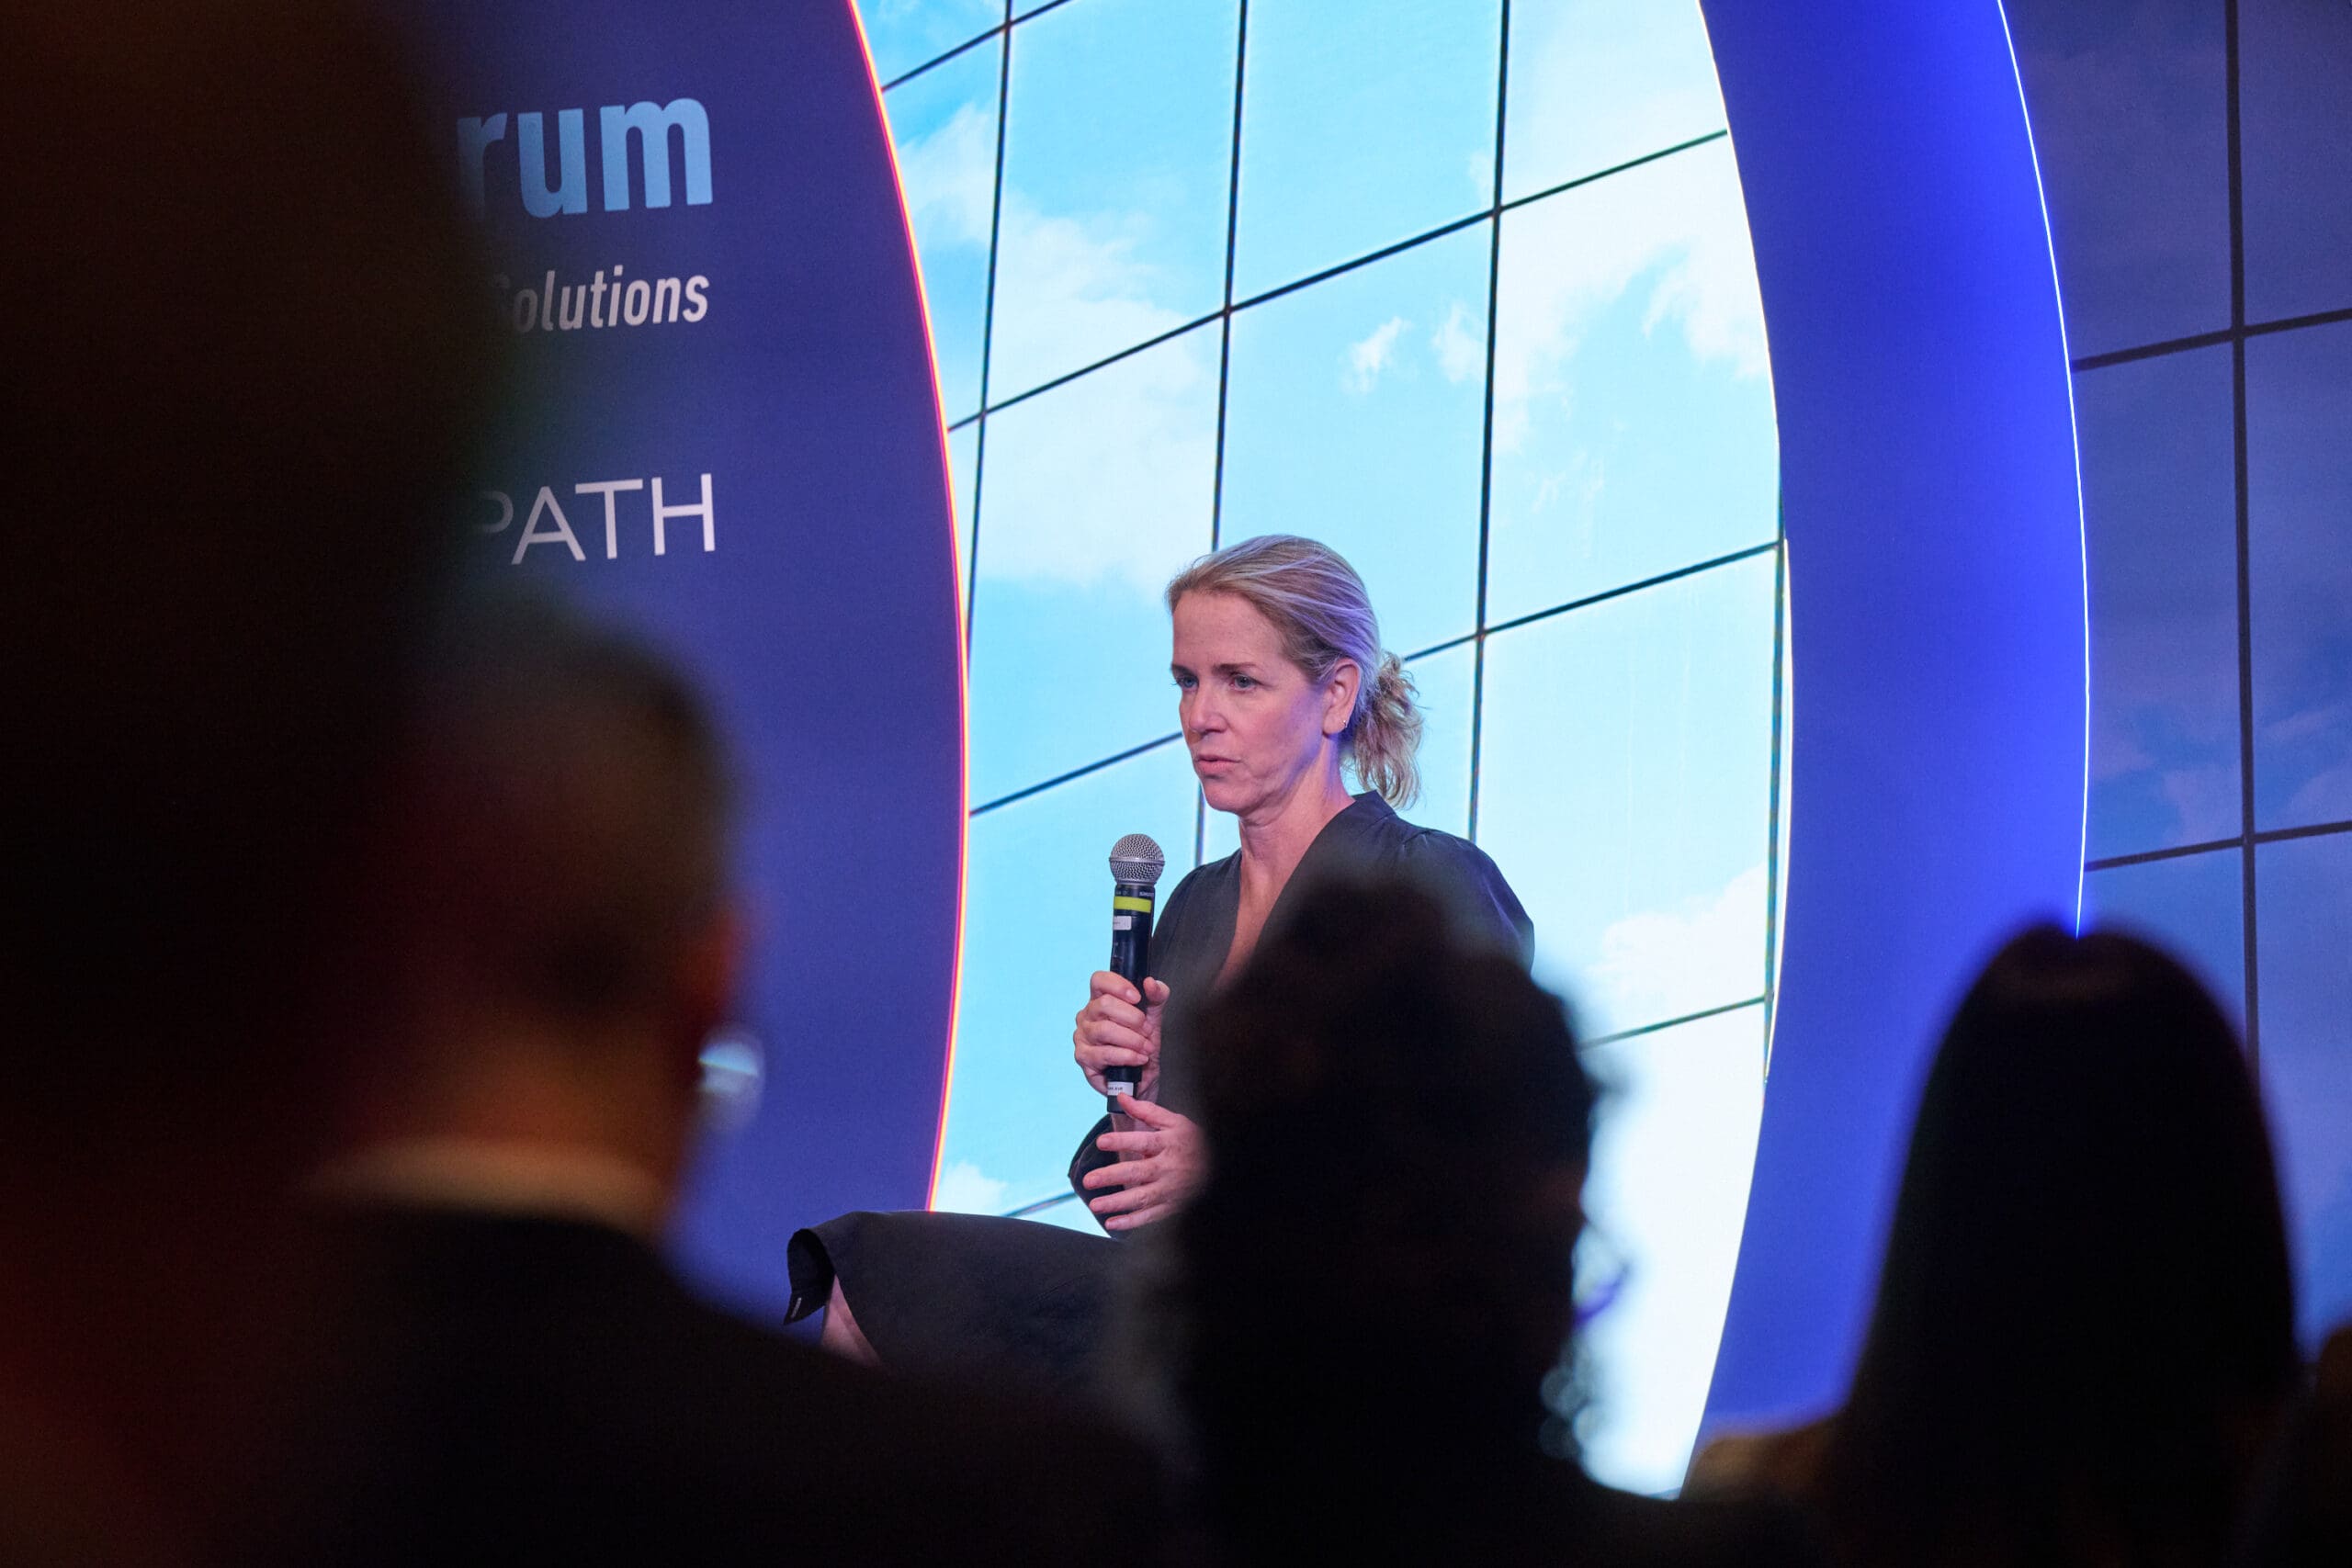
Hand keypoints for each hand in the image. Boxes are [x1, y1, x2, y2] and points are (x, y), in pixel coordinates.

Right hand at [1073, 972, 1168, 1099]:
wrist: (1143, 1077)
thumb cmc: (1142, 1044)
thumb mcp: (1154, 1017)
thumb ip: (1156, 997)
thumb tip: (1151, 983)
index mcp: (1101, 999)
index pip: (1099, 980)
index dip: (1118, 985)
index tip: (1137, 997)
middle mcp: (1087, 1015)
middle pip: (1104, 1004)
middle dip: (1132, 1018)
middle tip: (1147, 1030)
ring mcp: (1082, 1036)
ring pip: (1105, 1029)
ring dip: (1132, 1039)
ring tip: (1146, 1047)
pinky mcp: (1083, 1057)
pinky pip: (1104, 1053)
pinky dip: (1126, 1056)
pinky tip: (1138, 1059)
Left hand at [1082, 1096, 1203, 1231]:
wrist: (1222, 1165)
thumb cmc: (1195, 1141)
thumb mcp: (1175, 1122)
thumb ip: (1146, 1111)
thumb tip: (1122, 1098)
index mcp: (1168, 1143)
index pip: (1142, 1141)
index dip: (1121, 1141)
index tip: (1101, 1142)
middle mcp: (1168, 1167)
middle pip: (1137, 1172)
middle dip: (1111, 1176)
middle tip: (1089, 1180)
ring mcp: (1170, 1189)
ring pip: (1141, 1198)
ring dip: (1117, 1202)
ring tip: (1095, 1204)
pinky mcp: (1172, 1205)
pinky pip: (1150, 1216)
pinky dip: (1132, 1222)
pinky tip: (1113, 1222)